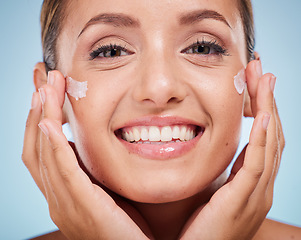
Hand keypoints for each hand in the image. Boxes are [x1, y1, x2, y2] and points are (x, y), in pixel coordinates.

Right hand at [22, 71, 151, 239]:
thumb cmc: (127, 224)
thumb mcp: (106, 189)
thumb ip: (95, 169)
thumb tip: (96, 142)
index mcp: (64, 191)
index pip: (44, 147)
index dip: (41, 115)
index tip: (48, 87)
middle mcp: (56, 197)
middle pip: (35, 145)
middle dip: (37, 108)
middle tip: (41, 76)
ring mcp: (64, 204)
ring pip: (43, 154)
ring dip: (43, 117)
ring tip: (47, 85)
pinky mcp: (81, 207)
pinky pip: (62, 171)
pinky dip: (53, 146)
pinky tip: (50, 122)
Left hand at [179, 59, 284, 239]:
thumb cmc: (199, 225)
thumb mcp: (212, 191)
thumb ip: (218, 171)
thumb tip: (210, 146)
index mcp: (251, 182)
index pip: (262, 137)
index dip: (260, 107)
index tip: (252, 81)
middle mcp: (260, 185)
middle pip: (270, 134)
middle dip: (267, 99)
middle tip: (261, 69)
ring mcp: (256, 194)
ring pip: (269, 143)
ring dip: (268, 108)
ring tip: (263, 78)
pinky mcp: (244, 201)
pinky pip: (257, 164)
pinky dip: (262, 138)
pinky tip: (262, 115)